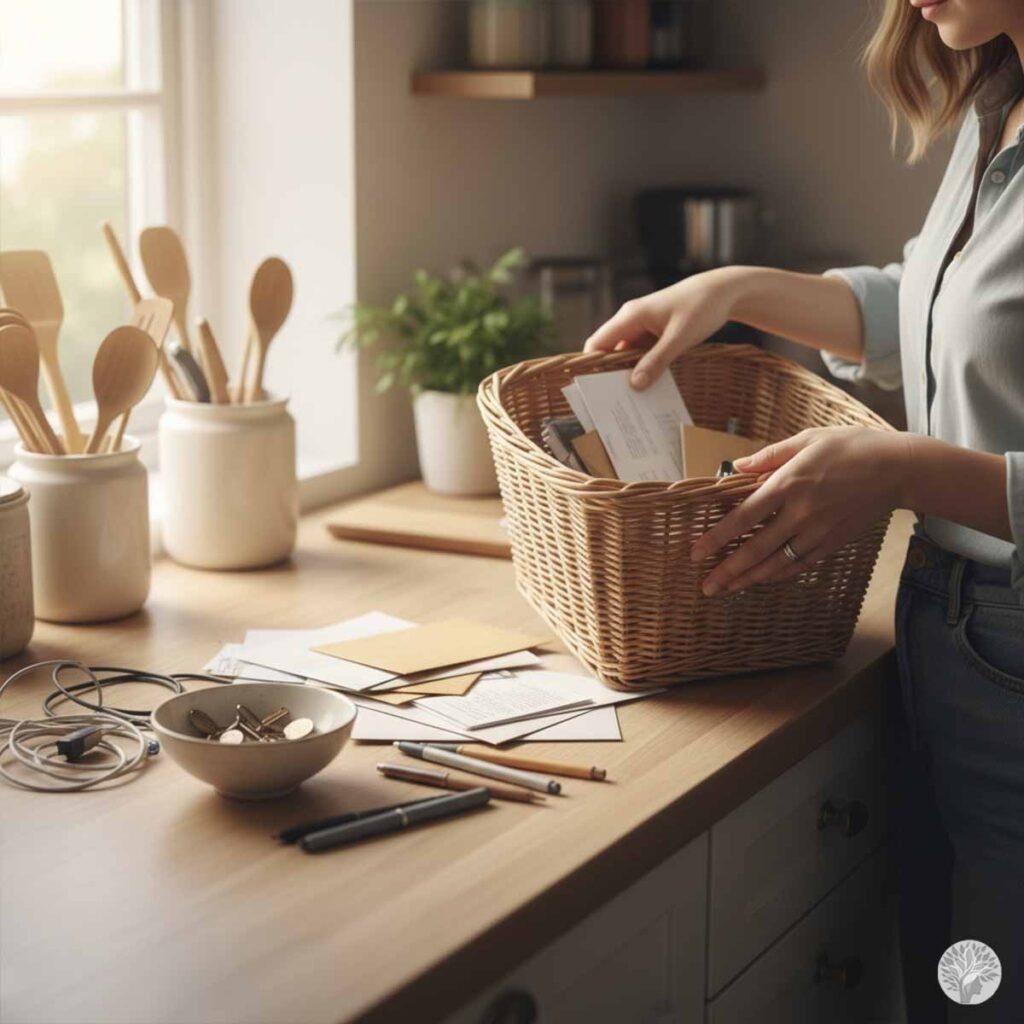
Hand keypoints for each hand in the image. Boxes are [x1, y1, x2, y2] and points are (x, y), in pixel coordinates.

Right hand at [584, 268, 746, 389]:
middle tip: (612, 401)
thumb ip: (656, 361)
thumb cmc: (701, 308)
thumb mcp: (679, 338)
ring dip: (627, 371)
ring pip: (625, 352)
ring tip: (630, 397)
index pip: (597, 343)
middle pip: (609, 350)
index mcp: (630, 316)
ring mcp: (641, 324)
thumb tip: (635, 384)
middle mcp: (631, 319)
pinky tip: (648, 383)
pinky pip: (640, 351)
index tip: (590, 389)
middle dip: (608, 373)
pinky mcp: (653, 330)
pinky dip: (641, 366)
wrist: (723, 291)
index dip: (589, 365)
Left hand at [689, 427, 911, 594]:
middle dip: (728, 570)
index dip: (717, 537)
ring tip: (726, 589)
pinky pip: (800, 565)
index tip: (696, 552)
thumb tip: (737, 467)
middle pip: (755, 549)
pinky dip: (778, 575)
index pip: (743, 517)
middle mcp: (800, 513)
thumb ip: (769, 456)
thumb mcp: (807, 440)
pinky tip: (761, 581)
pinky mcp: (833, 543)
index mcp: (788, 483)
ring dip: (748, 579)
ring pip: (776, 563)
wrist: (898, 469)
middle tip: (706, 586)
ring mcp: (817, 532)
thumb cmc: (851, 447)